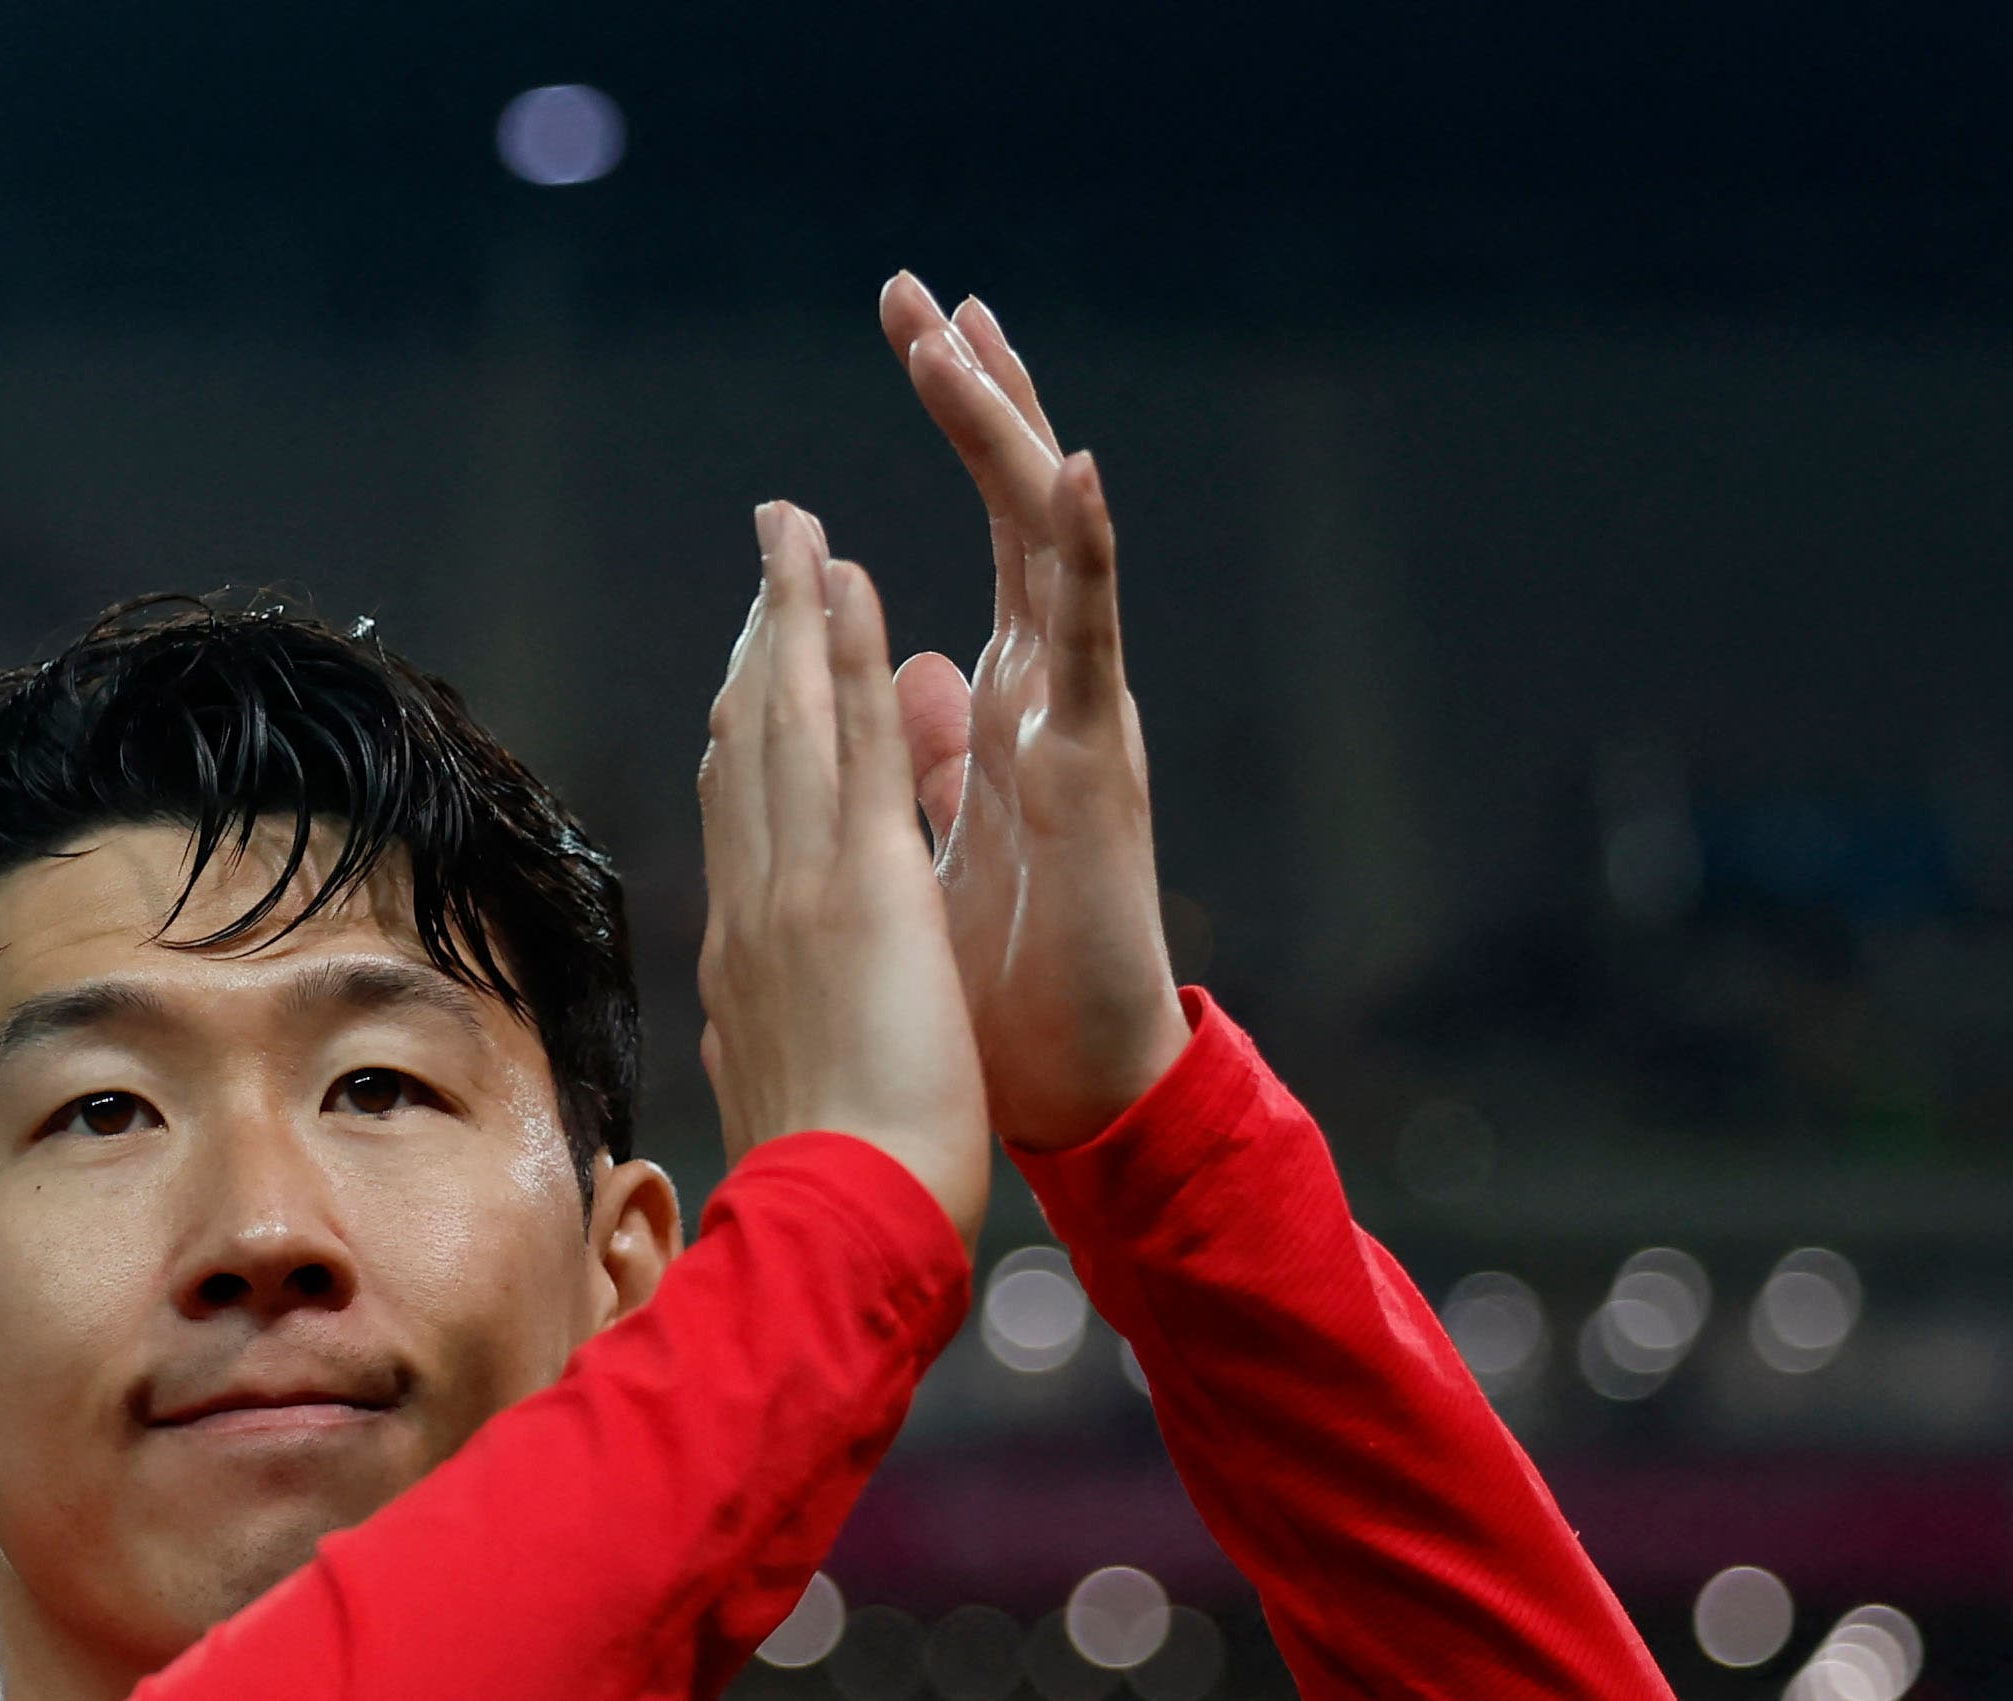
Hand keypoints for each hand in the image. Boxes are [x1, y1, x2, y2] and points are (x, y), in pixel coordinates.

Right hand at [694, 500, 991, 1244]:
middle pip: (746, 749)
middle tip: (765, 561)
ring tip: (796, 532)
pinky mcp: (866, 882)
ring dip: (792, 615)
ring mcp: (802, 885)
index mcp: (745, 959)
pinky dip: (847, 652)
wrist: (841, 1220)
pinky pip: (855, 739)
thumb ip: (753, 1032)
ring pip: (789, 720)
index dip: (740, 737)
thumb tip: (722, 1022)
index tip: (743, 674)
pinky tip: (847, 579)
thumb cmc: (823, 1189)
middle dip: (755, 647)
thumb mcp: (776, 1090)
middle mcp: (755, 905)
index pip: (738, 822)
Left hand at [880, 273, 1191, 1150]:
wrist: (1073, 1095)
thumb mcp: (934, 855)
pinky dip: (1090, 547)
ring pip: (1048, 543)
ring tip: (972, 330)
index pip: (978, 542)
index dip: (953, 438)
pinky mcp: (1101, 762)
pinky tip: (1077, 465)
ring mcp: (1081, 720)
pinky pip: (1096, 635)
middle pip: (1014, 512)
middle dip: (973, 399)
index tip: (911, 338)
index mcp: (1010, 712)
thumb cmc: (1001, 999)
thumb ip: (932, 761)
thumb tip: (913, 685)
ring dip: (1010, 432)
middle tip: (923, 292)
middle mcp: (1051, 697)